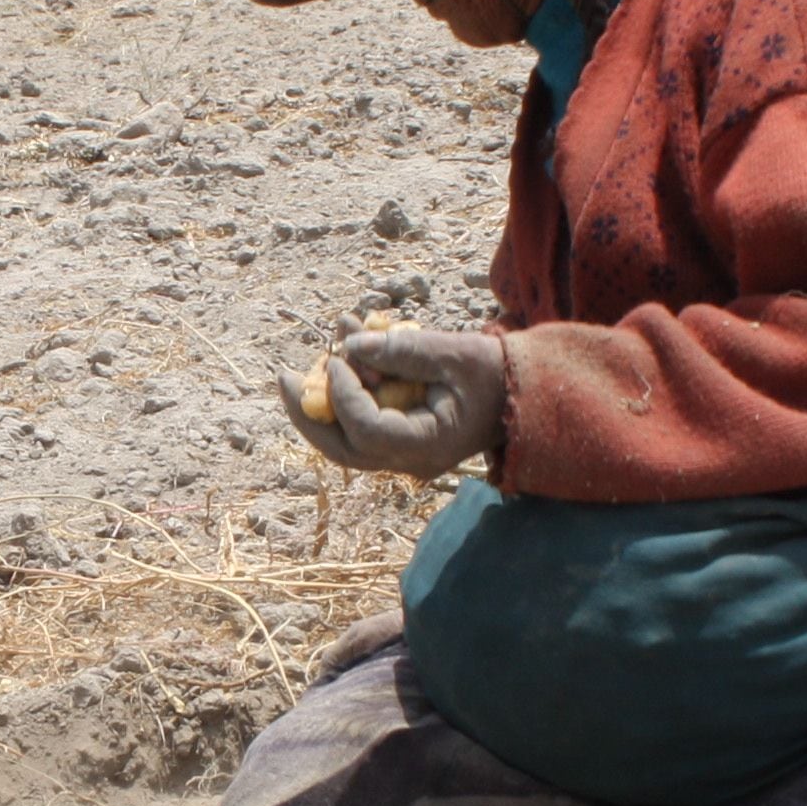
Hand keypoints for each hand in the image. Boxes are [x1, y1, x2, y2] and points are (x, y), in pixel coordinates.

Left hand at [276, 325, 506, 479]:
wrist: (523, 393)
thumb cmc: (497, 371)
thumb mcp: (454, 351)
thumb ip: (402, 349)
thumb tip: (350, 343)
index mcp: (430, 445)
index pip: (368, 431)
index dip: (344, 394)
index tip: (339, 355)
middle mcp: (412, 461)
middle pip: (344, 450)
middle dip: (309, 413)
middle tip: (283, 378)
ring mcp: (405, 457)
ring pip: (347, 444)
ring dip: (320, 407)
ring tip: (296, 372)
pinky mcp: (402, 442)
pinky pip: (361, 427)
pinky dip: (345, 400)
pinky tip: (337, 364)